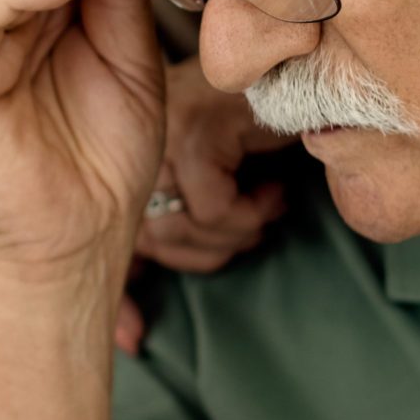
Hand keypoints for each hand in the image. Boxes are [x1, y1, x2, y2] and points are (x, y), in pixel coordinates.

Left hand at [114, 63, 297, 351]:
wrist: (313, 76)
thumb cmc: (268, 139)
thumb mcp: (216, 200)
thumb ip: (172, 251)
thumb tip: (129, 343)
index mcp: (125, 159)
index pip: (107, 238)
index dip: (120, 298)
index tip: (131, 340)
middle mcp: (131, 141)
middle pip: (152, 241)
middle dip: (212, 250)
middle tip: (255, 225)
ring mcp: (160, 129)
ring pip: (181, 226)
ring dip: (238, 231)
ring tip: (266, 203)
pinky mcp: (196, 125)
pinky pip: (213, 207)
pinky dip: (251, 210)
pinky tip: (271, 186)